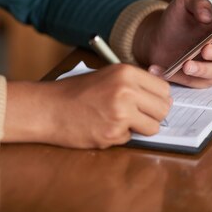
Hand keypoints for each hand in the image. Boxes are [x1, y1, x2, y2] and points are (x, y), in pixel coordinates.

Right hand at [3, 65, 171, 148]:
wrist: (48, 108)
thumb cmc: (75, 92)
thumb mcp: (107, 76)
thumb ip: (133, 84)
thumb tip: (161, 97)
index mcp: (126, 72)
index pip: (163, 88)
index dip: (158, 98)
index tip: (151, 103)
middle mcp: (127, 91)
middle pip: (164, 108)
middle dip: (153, 115)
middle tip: (139, 116)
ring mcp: (121, 113)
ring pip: (153, 127)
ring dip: (141, 128)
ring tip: (121, 121)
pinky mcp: (113, 133)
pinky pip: (131, 138)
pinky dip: (121, 136)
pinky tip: (103, 127)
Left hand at [133, 0, 211, 87]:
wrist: (160, 37)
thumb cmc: (178, 19)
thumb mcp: (184, 2)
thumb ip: (197, 2)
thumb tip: (206, 15)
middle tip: (205, 50)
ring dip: (201, 69)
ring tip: (185, 65)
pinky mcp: (202, 80)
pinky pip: (194, 81)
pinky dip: (179, 77)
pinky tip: (162, 70)